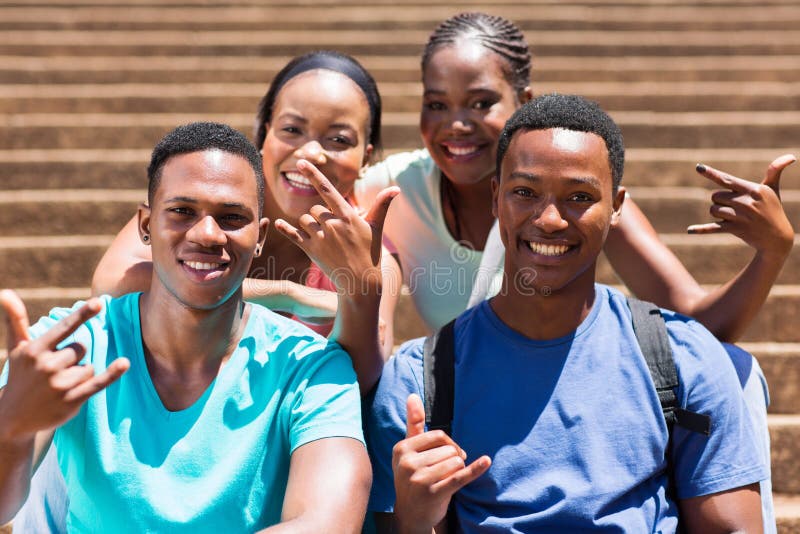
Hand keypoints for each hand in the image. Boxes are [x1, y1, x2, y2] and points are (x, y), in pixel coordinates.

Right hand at [0, 290, 128, 443]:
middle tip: (54, 371)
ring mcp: (60, 384)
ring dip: (80, 374)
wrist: (13, 418)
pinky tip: (124, 363)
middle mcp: (47, 366)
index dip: (82, 315)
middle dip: (74, 357)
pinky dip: (112, 374)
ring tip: (59, 385)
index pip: (64, 328)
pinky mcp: (71, 400)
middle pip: (82, 348)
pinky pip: (97, 383)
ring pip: (89, 366)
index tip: (98, 302)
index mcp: (36, 350)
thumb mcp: (17, 348)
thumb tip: (5, 292)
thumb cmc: (21, 375)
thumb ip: (16, 320)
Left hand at [274, 159, 398, 298]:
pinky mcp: (311, 250)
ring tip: (324, 237)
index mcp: (347, 216)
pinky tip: (278, 225)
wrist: (361, 282)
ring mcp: (320, 238)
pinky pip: (293, 235)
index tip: (302, 161)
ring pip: (304, 219)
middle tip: (333, 231)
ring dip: (309, 224)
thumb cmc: (370, 253)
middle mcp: (332, 224)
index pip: (327, 189)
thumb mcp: (376, 228)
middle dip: (320, 215)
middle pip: (315, 208)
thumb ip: (381, 206)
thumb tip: (397, 189)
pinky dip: (286, 230)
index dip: (313, 174)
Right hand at [391, 394, 490, 533]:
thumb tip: (413, 395)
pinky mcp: (434, 493)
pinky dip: (475, 469)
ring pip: (456, 461)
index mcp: (401, 449)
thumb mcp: (409, 451)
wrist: (410, 514)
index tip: (448, 455)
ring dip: (457, 471)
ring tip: (444, 481)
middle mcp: (407, 463)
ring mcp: (420, 479)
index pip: (438, 435)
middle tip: (443, 473)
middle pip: (448, 449)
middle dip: (453, 459)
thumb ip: (413, 423)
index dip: (449, 444)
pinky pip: (460, 476)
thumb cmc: (413, 477)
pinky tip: (486, 462)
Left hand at [688, 155, 795, 258]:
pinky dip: (701, 229)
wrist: (777, 238)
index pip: (727, 179)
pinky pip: (713, 227)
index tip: (698, 167)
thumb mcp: (773, 190)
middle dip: (720, 201)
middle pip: (715, 196)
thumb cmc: (773, 210)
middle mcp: (746, 202)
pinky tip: (690, 230)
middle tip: (736, 208)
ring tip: (734, 218)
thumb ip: (775, 172)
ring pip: (713, 210)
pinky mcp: (735, 229)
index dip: (711, 173)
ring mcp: (741, 216)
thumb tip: (792, 156)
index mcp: (753, 189)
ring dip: (719, 214)